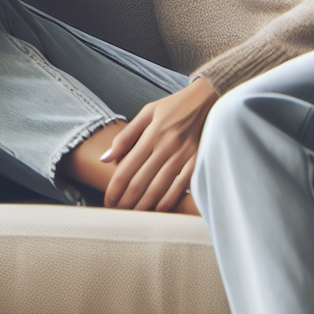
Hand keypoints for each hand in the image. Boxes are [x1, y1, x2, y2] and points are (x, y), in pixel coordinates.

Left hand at [100, 78, 218, 210]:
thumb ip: (126, 136)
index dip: (115, 186)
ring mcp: (183, 155)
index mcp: (151, 134)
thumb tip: (105, 158)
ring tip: (133, 215)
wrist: (208, 99)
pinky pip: (182, 185)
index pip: (127, 167)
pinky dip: (169, 199)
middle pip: (141, 180)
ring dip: (145, 204)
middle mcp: (166, 146)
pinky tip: (159, 210)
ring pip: (159, 186)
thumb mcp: (147, 113)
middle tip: (117, 212)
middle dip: (127, 199)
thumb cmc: (174, 106)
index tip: (108, 200)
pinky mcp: (198, 161)